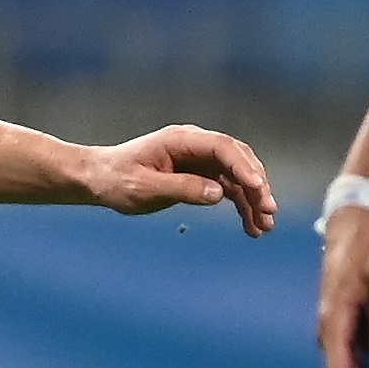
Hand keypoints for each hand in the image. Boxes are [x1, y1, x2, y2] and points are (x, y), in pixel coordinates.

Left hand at [73, 125, 276, 232]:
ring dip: (253, 200)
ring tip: (264, 227)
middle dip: (256, 185)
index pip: (221, 147)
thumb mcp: (145, 188)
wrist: (100, 180)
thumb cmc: (117, 180)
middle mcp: (194, 146)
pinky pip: (228, 189)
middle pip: (237, 160)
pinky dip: (241, 206)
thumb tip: (219, 193)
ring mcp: (199, 160)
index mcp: (179, 140)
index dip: (243, 166)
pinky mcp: (200, 175)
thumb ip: (181, 189)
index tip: (259, 188)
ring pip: (237, 177)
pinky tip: (251, 227)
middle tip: (269, 211)